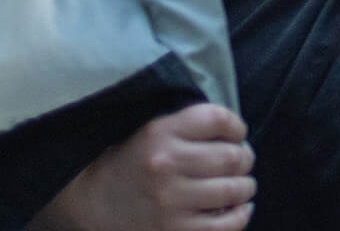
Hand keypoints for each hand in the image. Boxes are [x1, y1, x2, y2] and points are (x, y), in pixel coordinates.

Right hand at [36, 103, 255, 230]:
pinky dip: (241, 215)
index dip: (236, 127)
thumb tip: (240, 135)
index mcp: (160, 132)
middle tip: (241, 163)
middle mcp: (165, 164)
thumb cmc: (136, 162)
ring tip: (240, 186)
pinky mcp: (174, 230)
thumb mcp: (155, 130)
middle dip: (245, 159)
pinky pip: (226, 224)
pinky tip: (239, 208)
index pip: (219, 119)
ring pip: (235, 189)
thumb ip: (192, 125)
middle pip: (234, 156)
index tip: (236, 136)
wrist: (94, 202)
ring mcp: (170, 200)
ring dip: (245, 187)